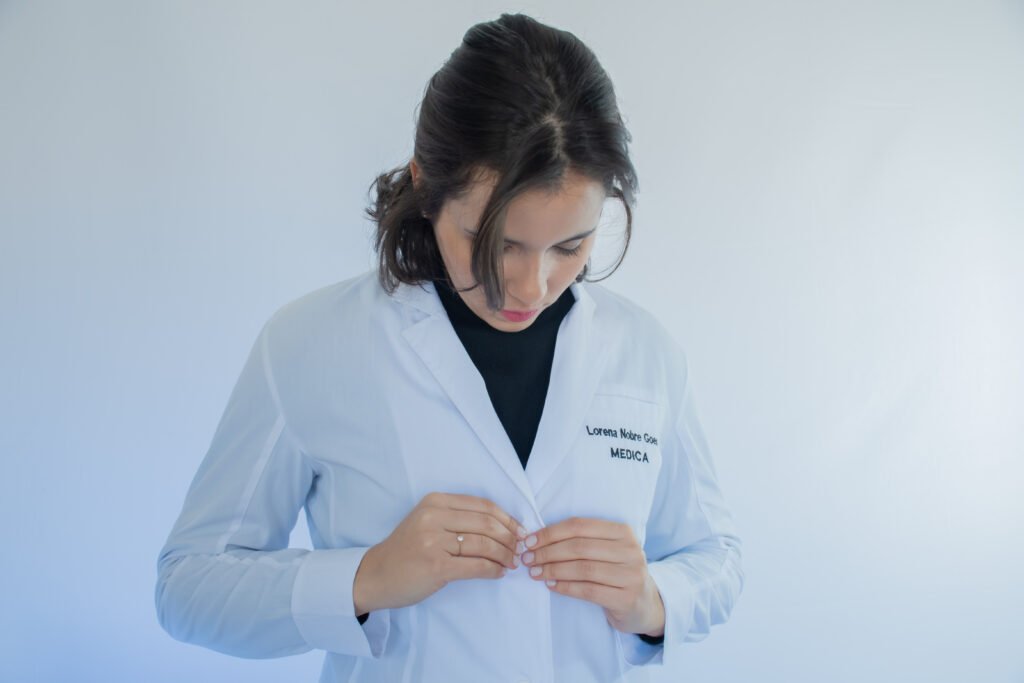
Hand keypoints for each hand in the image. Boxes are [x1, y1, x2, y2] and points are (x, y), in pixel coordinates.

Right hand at [353, 492, 525, 614]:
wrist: (376, 574)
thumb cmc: (407, 550)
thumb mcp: (428, 522)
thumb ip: (458, 518)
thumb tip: (504, 526)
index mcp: (436, 501)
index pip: (483, 506)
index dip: (507, 519)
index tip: (520, 531)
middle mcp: (434, 517)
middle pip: (487, 524)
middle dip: (510, 538)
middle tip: (519, 550)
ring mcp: (434, 541)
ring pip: (484, 545)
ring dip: (504, 555)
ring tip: (511, 563)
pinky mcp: (436, 566)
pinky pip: (476, 566)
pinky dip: (493, 570)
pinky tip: (498, 574)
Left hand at [520, 517, 664, 637]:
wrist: (645, 605)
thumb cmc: (617, 572)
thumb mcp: (606, 550)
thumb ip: (581, 540)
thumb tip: (537, 538)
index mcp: (623, 531)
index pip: (580, 526)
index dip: (551, 532)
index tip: (529, 541)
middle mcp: (630, 550)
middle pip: (579, 547)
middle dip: (548, 552)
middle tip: (527, 558)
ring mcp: (631, 575)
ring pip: (583, 568)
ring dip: (553, 569)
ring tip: (535, 572)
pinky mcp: (626, 598)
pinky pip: (588, 590)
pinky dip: (566, 587)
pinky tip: (551, 585)